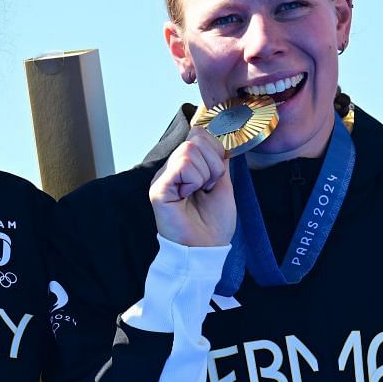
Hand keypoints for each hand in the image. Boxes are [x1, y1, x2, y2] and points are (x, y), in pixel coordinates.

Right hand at [149, 129, 235, 247]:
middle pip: (197, 138)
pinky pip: (183, 166)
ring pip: (190, 150)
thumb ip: (220, 161)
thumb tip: (222, 139)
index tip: (216, 176)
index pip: (199, 133)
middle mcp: (171, 168)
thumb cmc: (213, 223)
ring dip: (204, 174)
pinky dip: (194, 181)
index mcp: (185, 165)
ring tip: (198, 193)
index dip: (216, 149)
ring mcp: (163, 177)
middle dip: (213, 164)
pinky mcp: (159, 188)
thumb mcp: (223, 185)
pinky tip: (187, 196)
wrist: (206, 249)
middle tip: (207, 188)